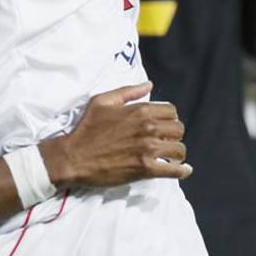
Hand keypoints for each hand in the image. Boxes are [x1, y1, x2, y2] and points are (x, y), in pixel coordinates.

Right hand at [39, 82, 190, 187]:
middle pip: (178, 129)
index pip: (171, 111)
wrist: (74, 156)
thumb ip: (127, 92)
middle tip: (163, 140)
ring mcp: (148, 149)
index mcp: (139, 110)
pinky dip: (181, 171)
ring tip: (167, 155)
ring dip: (175, 152)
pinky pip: (174, 170)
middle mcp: (148, 128)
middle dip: (172, 134)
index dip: (167, 118)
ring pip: (179, 149)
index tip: (160, 125)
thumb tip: (148, 84)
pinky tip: (182, 170)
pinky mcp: (146, 169)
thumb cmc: (86, 128)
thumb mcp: (101, 101)